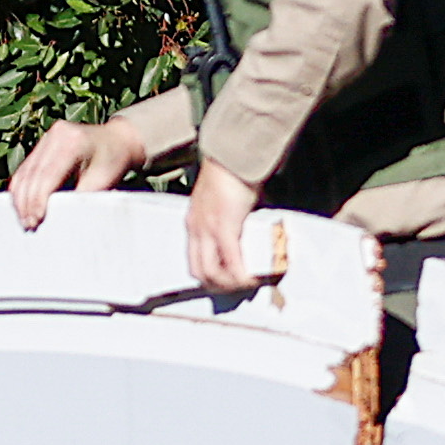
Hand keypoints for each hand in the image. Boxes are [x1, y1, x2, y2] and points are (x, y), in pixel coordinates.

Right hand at [7, 117, 141, 227]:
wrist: (118, 140)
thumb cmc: (114, 161)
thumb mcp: (103, 181)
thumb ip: (81, 197)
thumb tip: (58, 216)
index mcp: (73, 141)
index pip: (48, 174)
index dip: (38, 199)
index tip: (36, 220)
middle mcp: (56, 135)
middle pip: (33, 173)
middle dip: (27, 202)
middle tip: (28, 225)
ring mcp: (48, 136)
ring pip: (25, 171)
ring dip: (21, 197)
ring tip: (23, 219)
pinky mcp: (43, 142)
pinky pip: (26, 167)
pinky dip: (22, 187)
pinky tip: (22, 205)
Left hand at [186, 159, 267, 292]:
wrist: (235, 156)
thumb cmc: (233, 173)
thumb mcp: (225, 202)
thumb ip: (232, 218)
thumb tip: (251, 229)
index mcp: (194, 222)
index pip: (193, 259)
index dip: (208, 276)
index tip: (226, 281)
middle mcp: (195, 228)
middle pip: (199, 271)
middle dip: (218, 286)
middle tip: (237, 287)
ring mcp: (207, 229)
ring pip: (211, 272)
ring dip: (229, 284)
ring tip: (246, 284)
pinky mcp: (224, 227)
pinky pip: (231, 261)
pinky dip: (241, 275)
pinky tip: (251, 279)